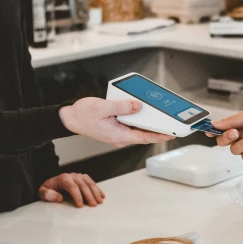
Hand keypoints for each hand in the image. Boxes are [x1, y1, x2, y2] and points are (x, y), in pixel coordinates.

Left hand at [39, 173, 105, 207]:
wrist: (51, 183)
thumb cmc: (48, 189)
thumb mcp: (42, 192)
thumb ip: (48, 194)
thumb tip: (59, 198)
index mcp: (63, 178)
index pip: (72, 187)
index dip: (78, 196)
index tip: (80, 205)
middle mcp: (72, 176)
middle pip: (83, 185)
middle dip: (89, 196)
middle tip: (93, 205)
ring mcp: (78, 176)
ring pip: (89, 183)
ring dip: (95, 192)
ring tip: (99, 202)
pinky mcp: (83, 178)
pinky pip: (92, 182)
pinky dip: (97, 189)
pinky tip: (102, 195)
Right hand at [59, 98, 173, 146]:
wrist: (70, 118)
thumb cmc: (83, 115)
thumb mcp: (102, 107)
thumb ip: (121, 107)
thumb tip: (138, 106)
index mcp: (118, 135)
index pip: (144, 137)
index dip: (160, 136)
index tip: (172, 133)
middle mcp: (120, 137)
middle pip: (144, 134)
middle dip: (158, 129)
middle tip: (172, 122)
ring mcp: (118, 133)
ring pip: (138, 129)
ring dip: (149, 123)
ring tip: (162, 116)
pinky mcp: (116, 128)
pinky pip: (131, 125)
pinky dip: (139, 119)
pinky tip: (143, 111)